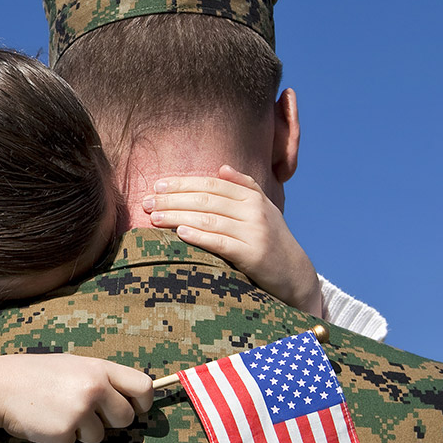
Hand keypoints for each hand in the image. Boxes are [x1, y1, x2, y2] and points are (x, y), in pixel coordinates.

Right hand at [0, 354, 152, 442]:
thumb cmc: (36, 374)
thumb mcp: (72, 365)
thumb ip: (101, 378)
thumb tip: (130, 398)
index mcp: (98, 368)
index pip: (143, 386)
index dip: (143, 402)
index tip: (135, 408)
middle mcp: (94, 388)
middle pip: (126, 418)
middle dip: (111, 421)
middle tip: (88, 414)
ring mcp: (80, 411)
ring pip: (100, 436)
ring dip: (82, 431)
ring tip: (59, 412)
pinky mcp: (65, 432)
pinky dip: (61, 438)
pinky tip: (46, 421)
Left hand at [143, 165, 324, 317]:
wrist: (295, 274)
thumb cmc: (271, 239)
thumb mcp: (263, 209)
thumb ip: (244, 187)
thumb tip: (222, 168)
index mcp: (253, 197)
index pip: (211, 185)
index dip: (183, 183)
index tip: (157, 185)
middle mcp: (255, 211)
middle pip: (206, 200)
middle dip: (173, 199)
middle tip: (147, 202)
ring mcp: (255, 233)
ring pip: (209, 220)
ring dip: (178, 217)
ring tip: (154, 217)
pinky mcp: (253, 255)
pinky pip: (221, 243)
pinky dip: (199, 237)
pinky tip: (180, 233)